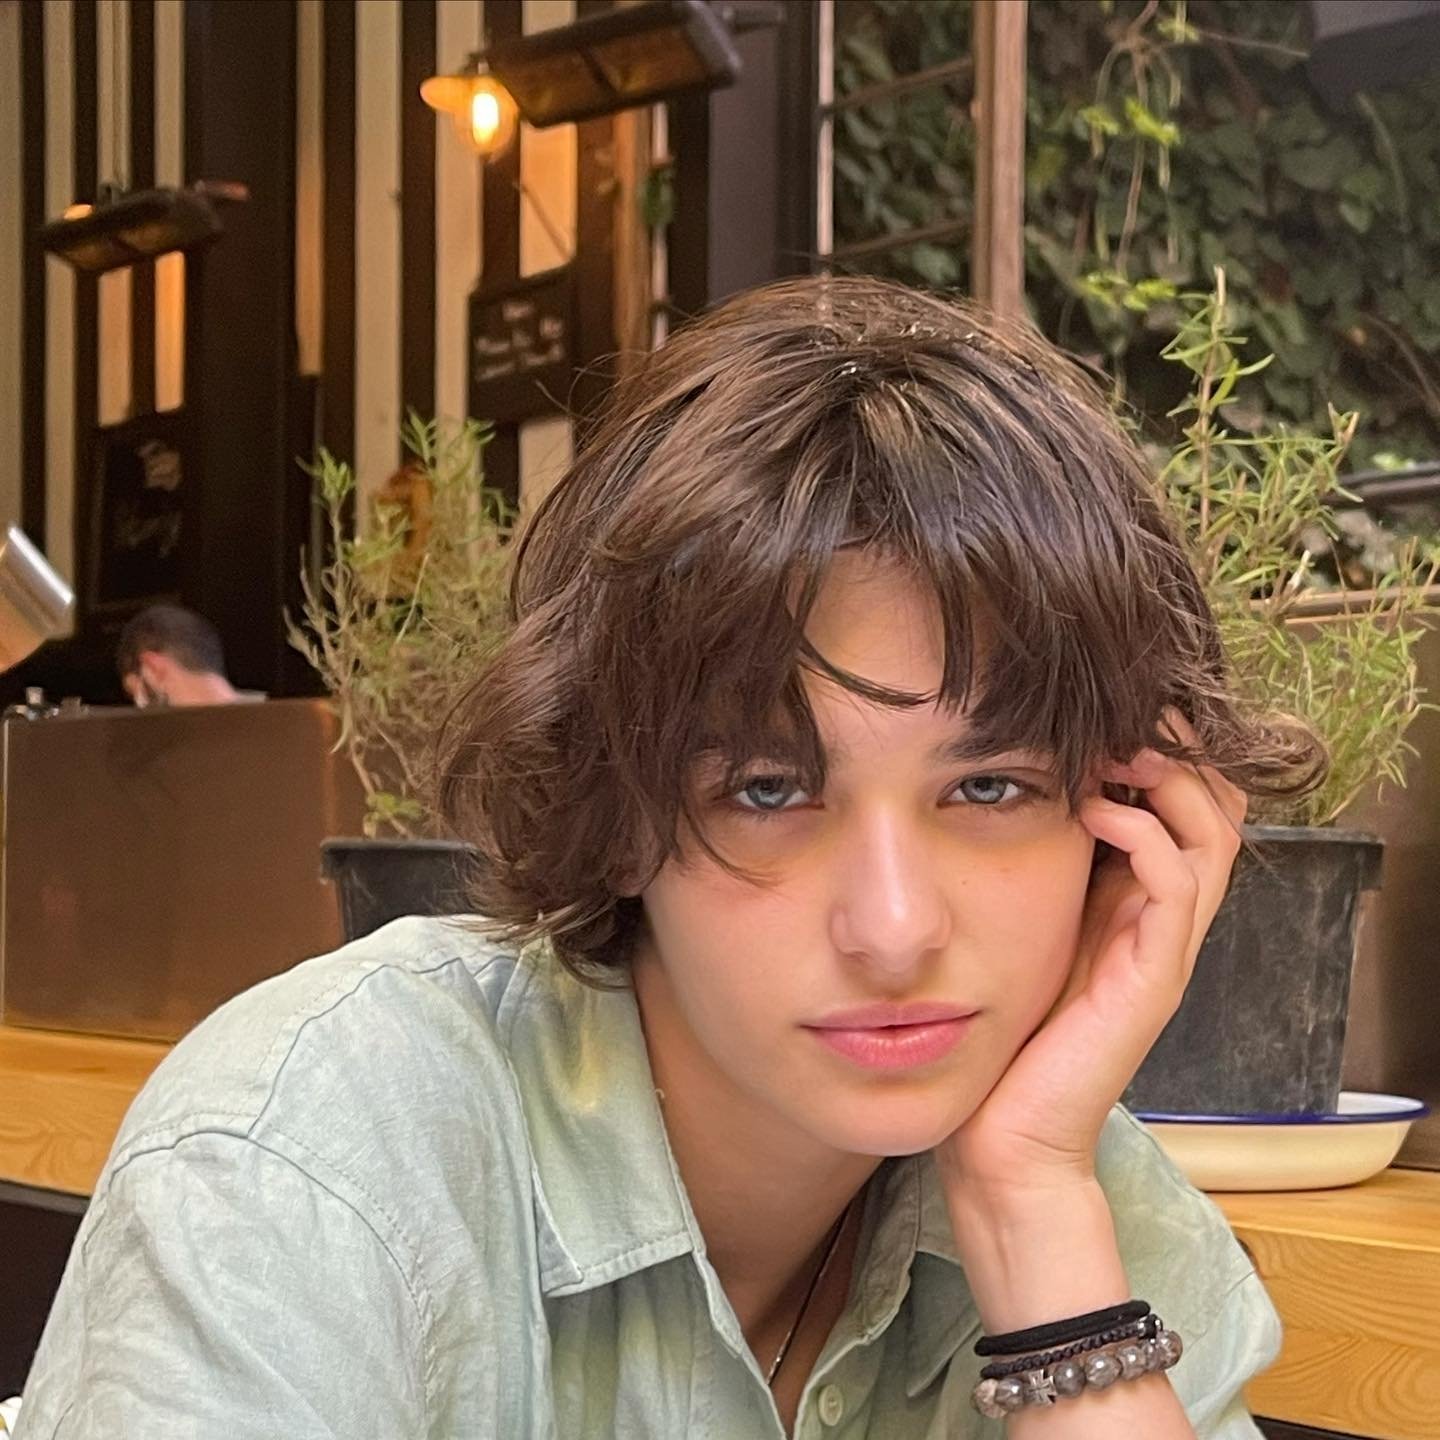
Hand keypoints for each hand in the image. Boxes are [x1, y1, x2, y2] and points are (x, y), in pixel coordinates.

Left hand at [935, 710, 1245, 1200]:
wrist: (1004, 1136)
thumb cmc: (997, 1032)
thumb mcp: (1012, 929)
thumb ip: (1023, 873)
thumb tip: (990, 793)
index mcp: (1131, 904)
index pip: (1181, 805)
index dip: (1157, 750)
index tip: (1100, 711)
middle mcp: (1160, 920)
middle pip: (1212, 806)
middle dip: (1174, 748)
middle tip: (1121, 713)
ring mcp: (1164, 948)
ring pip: (1210, 834)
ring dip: (1168, 777)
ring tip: (1115, 746)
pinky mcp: (1154, 976)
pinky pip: (1176, 884)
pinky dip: (1144, 833)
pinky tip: (1093, 809)